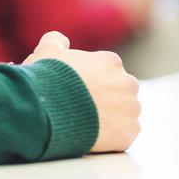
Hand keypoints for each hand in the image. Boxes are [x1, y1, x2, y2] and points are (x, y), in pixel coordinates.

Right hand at [23, 31, 141, 152]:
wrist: (48, 110)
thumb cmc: (48, 80)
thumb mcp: (46, 51)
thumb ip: (56, 41)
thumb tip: (61, 41)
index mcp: (111, 62)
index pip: (108, 73)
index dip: (93, 83)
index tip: (80, 92)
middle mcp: (128, 83)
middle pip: (121, 92)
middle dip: (108, 99)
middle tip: (85, 110)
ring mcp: (131, 109)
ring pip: (126, 114)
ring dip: (113, 118)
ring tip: (89, 125)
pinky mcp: (129, 132)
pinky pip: (125, 134)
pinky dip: (113, 137)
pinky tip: (95, 137)